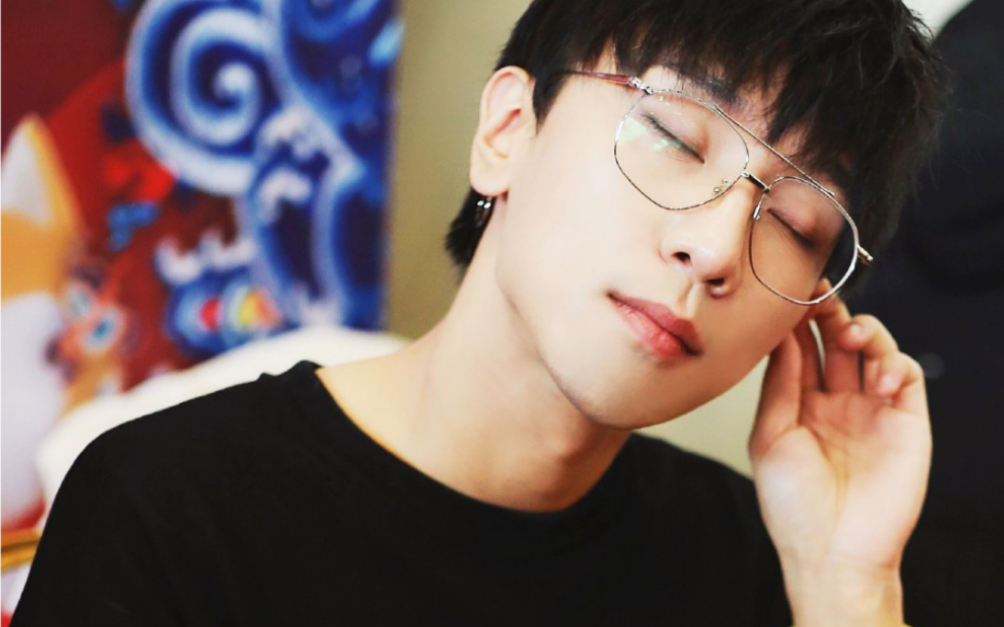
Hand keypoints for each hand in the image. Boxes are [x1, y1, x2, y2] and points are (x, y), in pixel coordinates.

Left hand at [749, 290, 930, 625]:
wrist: (832, 551)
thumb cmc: (792, 504)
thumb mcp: (771, 437)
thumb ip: (780, 384)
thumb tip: (782, 336)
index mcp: (799, 404)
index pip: (801, 348)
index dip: (795, 320)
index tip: (786, 293)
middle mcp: (836, 401)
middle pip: (836, 341)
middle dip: (829, 312)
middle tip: (819, 294)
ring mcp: (872, 409)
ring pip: (874, 349)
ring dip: (863, 330)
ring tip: (850, 335)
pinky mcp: (907, 421)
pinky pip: (906, 376)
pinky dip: (892, 364)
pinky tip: (875, 378)